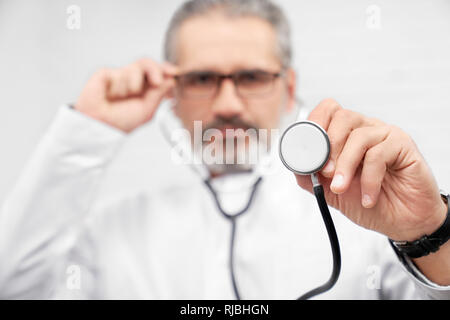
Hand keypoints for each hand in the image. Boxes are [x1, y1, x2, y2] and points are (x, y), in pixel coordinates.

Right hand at [75, 58, 177, 132]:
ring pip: (137, 67)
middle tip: (157, 81)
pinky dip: (119, 87)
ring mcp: (121, 75)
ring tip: (124, 97)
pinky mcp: (107, 73)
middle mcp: (134, 80)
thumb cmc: (122, 121)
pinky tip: (110, 95)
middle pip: (149, 64)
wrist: (100, 125)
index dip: (166, 70)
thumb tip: (171, 79)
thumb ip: (159, 93)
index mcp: (146, 89)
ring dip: (134, 84)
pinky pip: (121, 73)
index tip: (175, 72)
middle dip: (156, 70)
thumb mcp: (147, 110)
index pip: (158, 73)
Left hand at [295, 98, 446, 240]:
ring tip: (342, 188)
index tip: (306, 150)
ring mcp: (385, 135)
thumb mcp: (331, 191)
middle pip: (342, 116)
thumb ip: (311, 176)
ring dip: (345, 165)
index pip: (327, 111)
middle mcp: (366, 129)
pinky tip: (368, 197)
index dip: (314, 123)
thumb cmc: (369, 202)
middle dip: (327, 146)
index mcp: (346, 135)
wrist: (402, 222)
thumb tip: (293, 163)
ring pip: (358, 136)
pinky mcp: (403, 145)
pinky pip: (379, 153)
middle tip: (325, 172)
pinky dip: (369, 179)